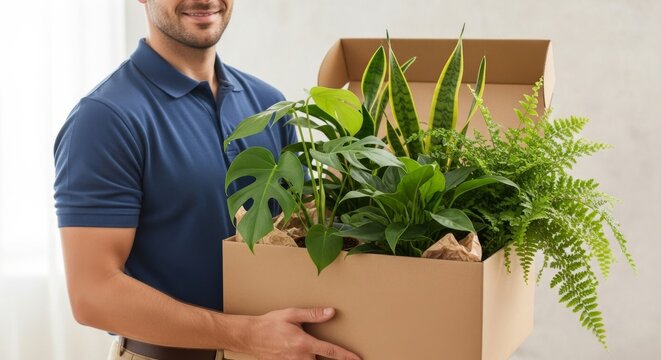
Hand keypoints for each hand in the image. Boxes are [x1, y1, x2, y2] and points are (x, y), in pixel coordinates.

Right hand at [246, 307, 360, 359]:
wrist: (250, 336)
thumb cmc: (270, 323)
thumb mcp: (292, 314)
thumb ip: (312, 314)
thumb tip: (331, 312)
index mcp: (304, 343)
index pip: (330, 351)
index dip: (346, 356)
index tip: (357, 359)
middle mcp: (300, 357)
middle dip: (328, 358)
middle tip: (335, 354)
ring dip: (314, 358)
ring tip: (312, 351)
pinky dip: (305, 359)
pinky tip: (302, 353)